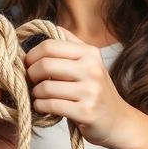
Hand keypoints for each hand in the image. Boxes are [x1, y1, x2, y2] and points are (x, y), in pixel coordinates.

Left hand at [25, 28, 135, 148]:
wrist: (118, 121)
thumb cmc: (96, 91)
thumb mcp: (89, 62)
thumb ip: (70, 44)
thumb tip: (47, 27)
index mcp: (90, 53)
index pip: (50, 46)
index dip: (32, 55)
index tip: (29, 64)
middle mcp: (92, 69)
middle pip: (44, 65)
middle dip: (31, 74)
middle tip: (31, 81)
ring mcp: (90, 92)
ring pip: (45, 87)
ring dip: (35, 93)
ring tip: (39, 95)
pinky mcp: (85, 112)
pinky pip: (50, 105)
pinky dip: (40, 106)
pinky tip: (43, 107)